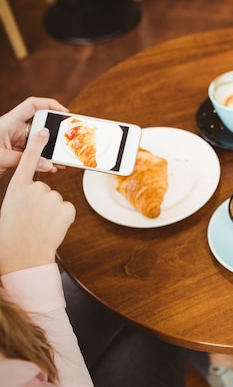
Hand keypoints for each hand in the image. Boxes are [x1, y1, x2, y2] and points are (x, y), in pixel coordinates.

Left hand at [0, 97, 67, 177]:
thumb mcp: (1, 158)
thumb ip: (25, 160)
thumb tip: (49, 164)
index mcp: (9, 122)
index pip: (32, 105)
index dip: (50, 104)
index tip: (65, 113)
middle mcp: (14, 130)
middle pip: (41, 125)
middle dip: (55, 133)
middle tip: (66, 141)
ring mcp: (17, 142)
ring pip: (39, 142)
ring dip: (51, 150)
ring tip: (61, 159)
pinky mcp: (17, 154)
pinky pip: (35, 154)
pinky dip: (44, 160)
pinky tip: (51, 167)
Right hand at [0, 128, 75, 274]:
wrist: (22, 256)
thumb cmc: (13, 234)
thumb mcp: (12, 208)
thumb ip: (23, 196)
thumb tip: (34, 193)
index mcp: (16, 188)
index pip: (27, 161)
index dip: (37, 145)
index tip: (44, 130)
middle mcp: (34, 189)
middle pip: (46, 189)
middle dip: (42, 203)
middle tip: (32, 219)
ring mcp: (52, 197)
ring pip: (57, 200)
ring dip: (52, 212)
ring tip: (40, 225)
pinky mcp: (66, 207)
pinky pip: (67, 210)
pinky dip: (63, 218)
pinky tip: (52, 228)